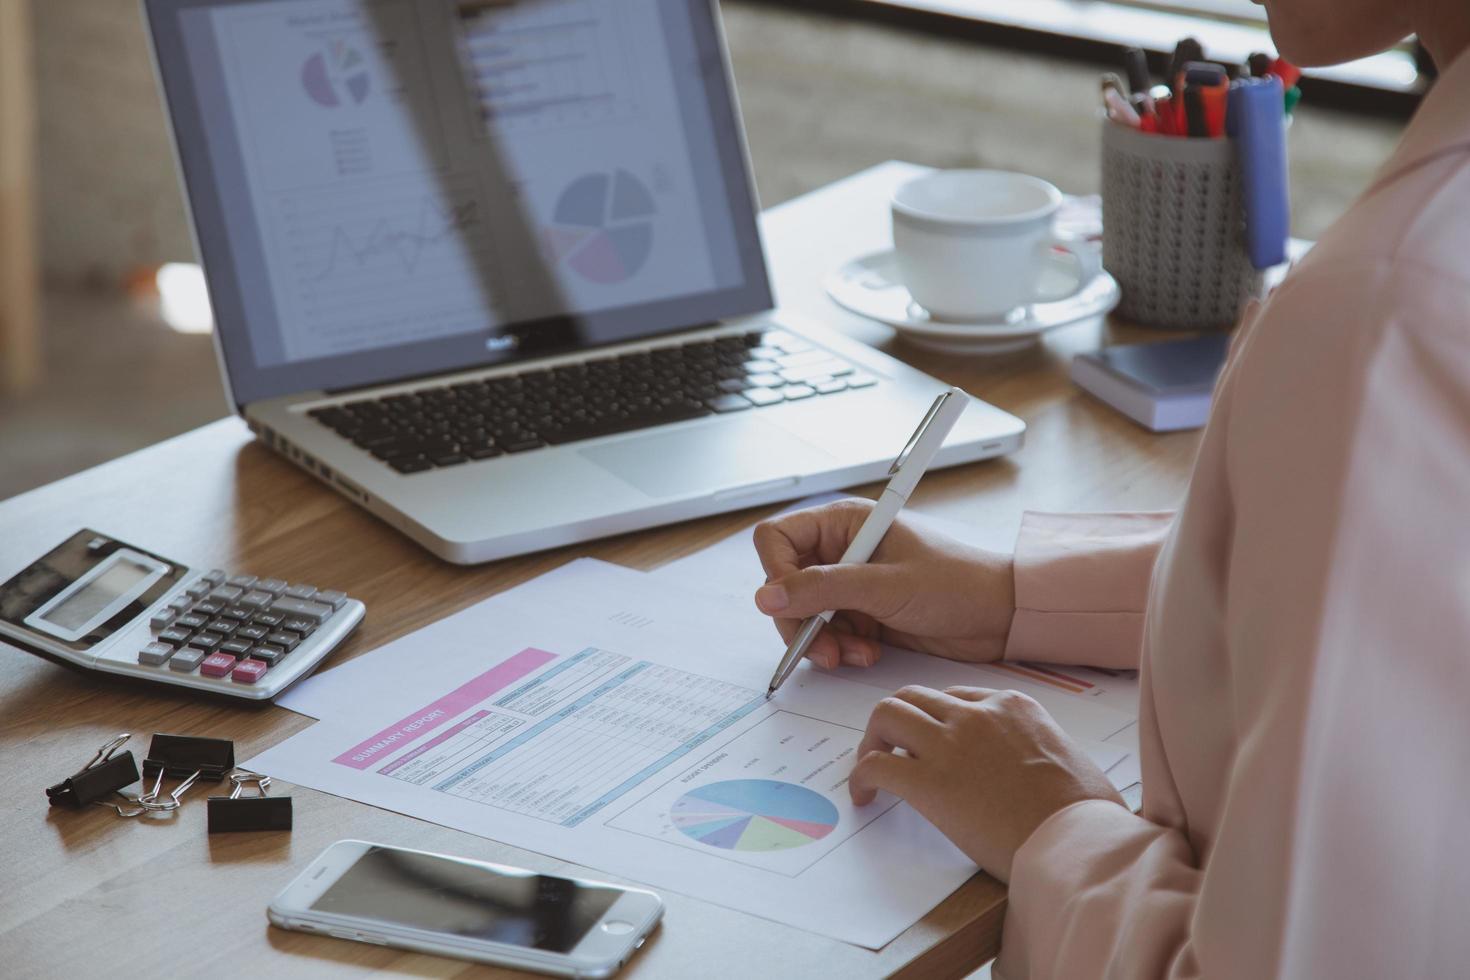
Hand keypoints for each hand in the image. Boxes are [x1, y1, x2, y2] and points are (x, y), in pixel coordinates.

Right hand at [752, 498, 1013, 668]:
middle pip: (785, 584)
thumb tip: (768, 596)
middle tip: (824, 648)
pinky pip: (828, 635)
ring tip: (855, 653)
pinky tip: (868, 653)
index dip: (775, 573)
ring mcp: (850, 584)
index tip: (787, 605)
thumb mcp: (886, 586)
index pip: (777, 539)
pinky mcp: (862, 613)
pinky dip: (840, 650)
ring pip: (804, 615)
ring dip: (822, 641)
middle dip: (800, 621)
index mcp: (844, 523)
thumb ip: (823, 590)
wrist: (1000, 616)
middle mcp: (841, 551)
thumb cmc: (957, 583)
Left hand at [849, 685, 1123, 882]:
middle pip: (914, 697)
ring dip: (873, 739)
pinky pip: (876, 765)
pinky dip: (861, 776)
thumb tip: (1030, 768)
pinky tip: (865, 797)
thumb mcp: (1068, 757)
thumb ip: (1038, 749)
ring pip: (887, 715)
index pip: (956, 698)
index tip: (930, 742)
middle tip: (890, 750)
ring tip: (872, 767)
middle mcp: (977, 714)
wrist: (1080, 842)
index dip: (936, 720)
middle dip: (896, 721)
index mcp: (1013, 706)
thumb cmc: (1087, 814)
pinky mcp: (930, 783)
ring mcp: (951, 743)